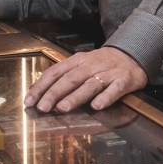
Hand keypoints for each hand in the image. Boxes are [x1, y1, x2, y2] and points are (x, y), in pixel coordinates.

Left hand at [25, 47, 147, 112]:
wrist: (132, 55)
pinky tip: (97, 106)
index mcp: (78, 61)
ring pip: (89, 84)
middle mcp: (91, 65)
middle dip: (54, 93)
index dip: (41, 86)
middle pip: (70, 79)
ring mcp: (108, 72)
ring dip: (75, 96)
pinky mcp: (124, 80)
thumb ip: (63, 76)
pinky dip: (105, 97)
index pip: (55, 72)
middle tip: (42, 107)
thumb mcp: (81, 64)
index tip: (29, 101)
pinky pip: (114, 89)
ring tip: (63, 108)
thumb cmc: (102, 63)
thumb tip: (40, 93)